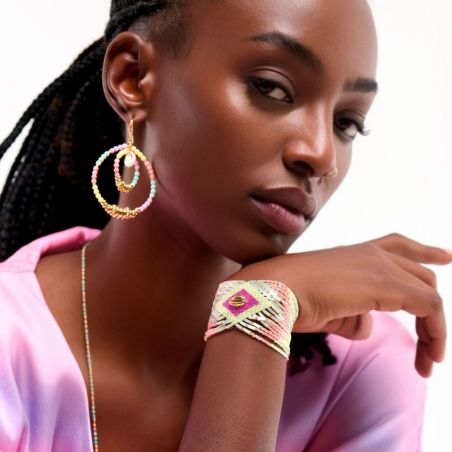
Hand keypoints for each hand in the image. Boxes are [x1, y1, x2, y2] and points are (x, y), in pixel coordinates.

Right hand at [231, 233, 450, 377]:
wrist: (274, 291)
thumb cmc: (292, 299)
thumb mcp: (328, 307)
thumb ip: (353, 313)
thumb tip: (368, 323)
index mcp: (354, 253)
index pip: (398, 245)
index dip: (424, 251)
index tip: (445, 256)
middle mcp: (371, 253)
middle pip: (421, 275)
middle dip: (432, 309)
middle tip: (433, 346)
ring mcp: (379, 265)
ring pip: (428, 293)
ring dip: (434, 330)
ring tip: (430, 362)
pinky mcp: (386, 283)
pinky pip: (428, 307)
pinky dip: (434, 334)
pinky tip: (426, 359)